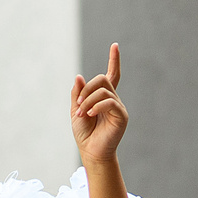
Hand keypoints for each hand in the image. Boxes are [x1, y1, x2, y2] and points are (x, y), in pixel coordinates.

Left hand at [71, 44, 127, 164]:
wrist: (90, 151)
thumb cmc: (84, 133)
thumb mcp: (76, 110)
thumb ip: (78, 94)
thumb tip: (79, 77)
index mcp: (103, 97)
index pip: (112, 75)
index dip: (114, 61)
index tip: (115, 46)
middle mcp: (113, 100)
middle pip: (102, 79)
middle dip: (87, 89)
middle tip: (78, 104)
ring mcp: (118, 107)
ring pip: (104, 90)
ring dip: (88, 100)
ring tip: (81, 113)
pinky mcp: (121, 116)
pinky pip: (110, 102)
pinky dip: (96, 105)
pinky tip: (90, 114)